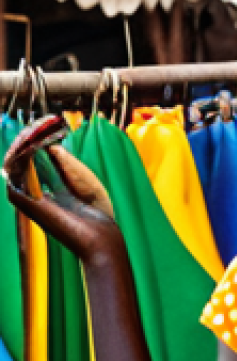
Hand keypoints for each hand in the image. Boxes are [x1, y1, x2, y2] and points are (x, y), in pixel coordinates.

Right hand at [3, 115, 123, 263]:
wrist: (101, 236)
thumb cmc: (98, 213)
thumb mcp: (84, 180)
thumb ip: (66, 163)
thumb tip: (50, 145)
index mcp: (49, 187)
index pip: (33, 159)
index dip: (35, 140)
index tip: (46, 123)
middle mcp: (36, 191)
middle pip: (20, 159)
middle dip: (26, 139)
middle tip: (37, 125)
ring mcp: (30, 198)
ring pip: (12, 165)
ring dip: (20, 145)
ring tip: (32, 132)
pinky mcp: (28, 203)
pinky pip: (13, 177)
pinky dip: (18, 159)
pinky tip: (30, 146)